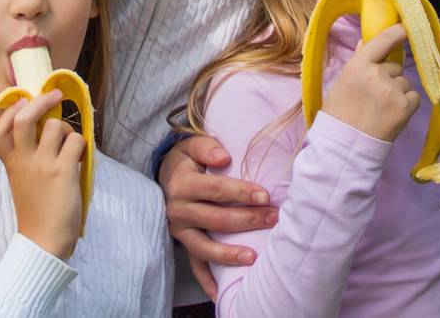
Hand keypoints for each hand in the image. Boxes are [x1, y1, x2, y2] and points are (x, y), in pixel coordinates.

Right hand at [0, 91, 86, 260]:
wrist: (43, 242)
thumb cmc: (36, 211)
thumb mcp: (21, 180)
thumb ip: (26, 156)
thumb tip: (47, 125)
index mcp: (10, 163)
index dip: (8, 110)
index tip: (21, 102)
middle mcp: (24, 160)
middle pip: (24, 117)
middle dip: (41, 101)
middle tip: (55, 96)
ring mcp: (42, 164)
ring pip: (56, 126)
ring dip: (66, 131)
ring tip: (67, 148)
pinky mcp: (62, 171)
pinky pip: (76, 141)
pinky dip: (81, 146)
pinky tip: (77, 161)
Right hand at [159, 134, 277, 299]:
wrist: (166, 176)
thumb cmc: (187, 160)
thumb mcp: (192, 145)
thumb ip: (207, 146)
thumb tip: (224, 158)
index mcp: (182, 184)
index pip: (215, 190)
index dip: (241, 193)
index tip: (266, 196)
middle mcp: (178, 210)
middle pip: (216, 219)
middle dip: (247, 220)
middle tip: (274, 218)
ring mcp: (180, 232)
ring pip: (205, 248)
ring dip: (230, 254)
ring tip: (254, 257)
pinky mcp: (183, 245)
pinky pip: (195, 266)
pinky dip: (207, 282)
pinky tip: (221, 294)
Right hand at [323, 25, 421, 142]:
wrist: (345, 148)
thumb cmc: (338, 116)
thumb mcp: (342, 84)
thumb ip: (358, 62)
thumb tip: (366, 41)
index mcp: (357, 66)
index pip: (382, 41)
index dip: (396, 32)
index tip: (405, 28)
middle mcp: (376, 74)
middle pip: (395, 67)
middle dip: (389, 77)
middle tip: (376, 96)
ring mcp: (393, 90)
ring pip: (404, 82)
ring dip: (398, 92)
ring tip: (383, 109)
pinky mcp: (406, 106)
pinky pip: (414, 97)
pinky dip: (407, 104)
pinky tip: (393, 115)